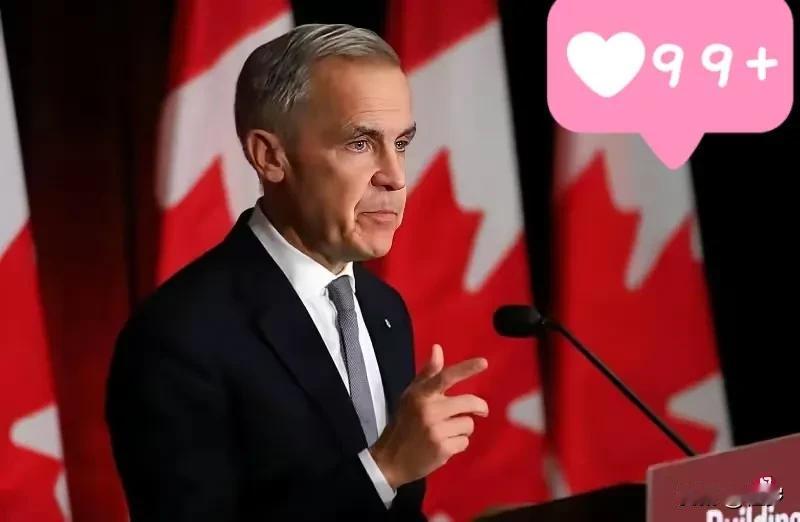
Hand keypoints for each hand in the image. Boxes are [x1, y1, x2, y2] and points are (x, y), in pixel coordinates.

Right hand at [369, 344, 488, 488]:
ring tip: (447, 432)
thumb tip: (438, 348)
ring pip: (469, 424)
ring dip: (462, 428)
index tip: (483, 362)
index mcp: (421, 395)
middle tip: (480, 410)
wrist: (391, 460)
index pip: (445, 377)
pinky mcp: (442, 449)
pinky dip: (458, 443)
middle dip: (478, 407)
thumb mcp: (411, 396)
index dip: (466, 369)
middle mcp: (429, 411)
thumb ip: (427, 374)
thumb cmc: (404, 424)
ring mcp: (436, 431)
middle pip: (469, 402)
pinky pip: (465, 441)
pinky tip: (444, 444)